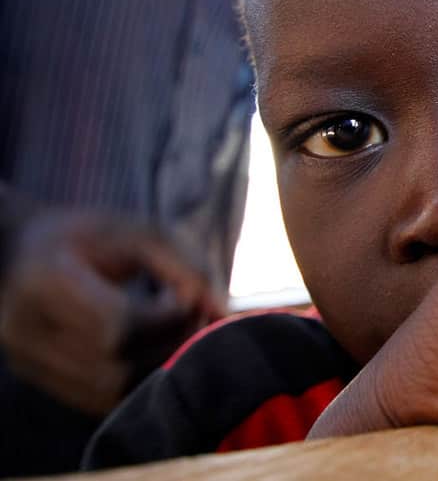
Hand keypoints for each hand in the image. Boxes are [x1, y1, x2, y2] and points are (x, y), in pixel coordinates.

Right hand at [0, 212, 223, 414]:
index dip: (166, 320)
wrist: (18, 253)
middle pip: (114, 368)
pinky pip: (99, 402)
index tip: (184, 298)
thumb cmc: (90, 237)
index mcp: (46, 280)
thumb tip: (221, 314)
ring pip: (109, 394)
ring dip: (158, 368)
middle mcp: (27, 329)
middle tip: (192, 319)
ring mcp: (28, 362)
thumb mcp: (139, 231)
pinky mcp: (42, 381)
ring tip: (174, 334)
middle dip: (168, 347)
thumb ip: (186, 265)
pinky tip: (154, 350)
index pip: (116, 326)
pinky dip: (138, 382)